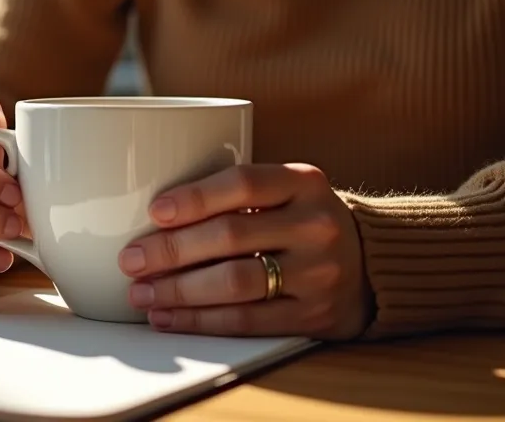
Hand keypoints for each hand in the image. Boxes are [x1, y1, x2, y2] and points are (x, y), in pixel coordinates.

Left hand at [118, 163, 373, 339]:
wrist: (372, 264)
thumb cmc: (303, 222)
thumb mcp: (287, 191)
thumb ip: (236, 193)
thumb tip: (152, 213)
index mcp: (304, 182)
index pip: (242, 184)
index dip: (194, 198)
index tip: (155, 211)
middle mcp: (316, 225)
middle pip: (230, 236)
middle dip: (171, 250)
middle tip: (131, 260)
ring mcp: (318, 273)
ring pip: (235, 283)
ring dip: (178, 291)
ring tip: (141, 293)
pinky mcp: (314, 316)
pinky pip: (246, 320)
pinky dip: (200, 321)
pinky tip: (169, 317)